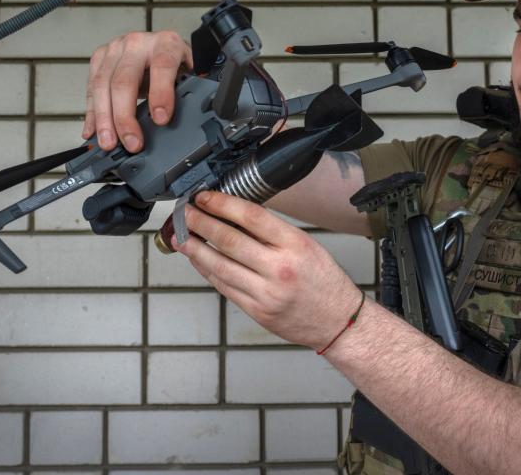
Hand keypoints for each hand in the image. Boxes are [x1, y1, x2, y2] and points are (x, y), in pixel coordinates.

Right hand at [83, 30, 192, 151]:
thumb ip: (187, 91)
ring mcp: (115, 49)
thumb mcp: (189, 73)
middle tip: (132, 142)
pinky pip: (91, 88)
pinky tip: (93, 132)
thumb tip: (183, 120)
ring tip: (109, 142)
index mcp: (166, 43)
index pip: (162, 66)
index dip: (161, 94)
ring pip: (102, 85)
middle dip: (125, 117)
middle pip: (124, 80)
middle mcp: (138, 43)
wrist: (160, 45)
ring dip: (104, 119)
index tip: (161, 119)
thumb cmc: (176, 62)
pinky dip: (92, 113)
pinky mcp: (99, 58)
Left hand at [171, 190, 362, 350]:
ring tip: (181, 236)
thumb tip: (236, 216)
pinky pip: (224, 287)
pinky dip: (208, 271)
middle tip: (184, 213)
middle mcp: (280, 268)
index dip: (222, 204)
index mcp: (296, 245)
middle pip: (229, 240)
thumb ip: (274, 232)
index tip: (205, 197)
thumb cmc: (325, 282)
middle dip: (200, 224)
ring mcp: (266, 293)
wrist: (338, 322)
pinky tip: (199, 260)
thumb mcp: (308, 246)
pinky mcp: (257, 311)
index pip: (251, 217)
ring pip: (219, 266)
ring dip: (195, 249)